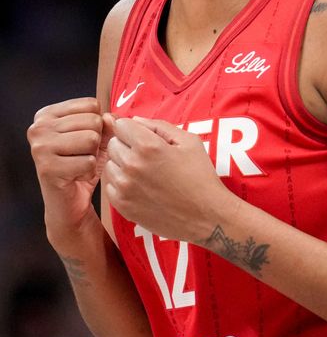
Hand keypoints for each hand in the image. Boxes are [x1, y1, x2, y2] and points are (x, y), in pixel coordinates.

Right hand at [27, 98, 112, 246]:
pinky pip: (88, 162)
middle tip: (81, 156)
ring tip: (79, 165)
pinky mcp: (47, 168)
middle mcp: (39, 127)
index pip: (91, 104)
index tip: (83, 140)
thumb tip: (111, 118)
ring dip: (93, 156)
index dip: (98, 125)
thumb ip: (106, 122)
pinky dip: (89, 172)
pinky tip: (76, 177)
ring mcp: (40, 147)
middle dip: (96, 142)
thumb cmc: (81, 165)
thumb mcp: (97, 138)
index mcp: (47, 114)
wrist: (69, 202)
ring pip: (91, 139)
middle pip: (93, 121)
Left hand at [104, 116, 236, 242]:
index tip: (143, 137)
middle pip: (112, 144)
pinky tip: (140, 187)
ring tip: (144, 173)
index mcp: (148, 146)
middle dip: (127, 145)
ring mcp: (125, 188)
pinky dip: (121, 184)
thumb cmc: (200, 176)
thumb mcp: (189, 142)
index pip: (121, 125)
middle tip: (147, 156)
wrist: (206, 216)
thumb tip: (135, 120)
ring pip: (109, 165)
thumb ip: (159, 126)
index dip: (133, 128)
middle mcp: (132, 165)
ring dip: (122, 165)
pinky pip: (110, 187)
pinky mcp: (123, 206)